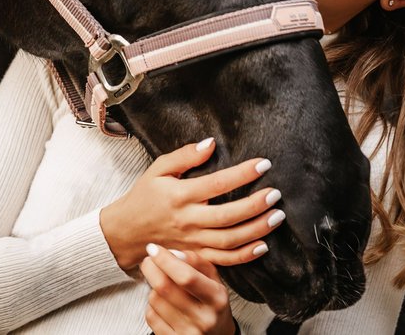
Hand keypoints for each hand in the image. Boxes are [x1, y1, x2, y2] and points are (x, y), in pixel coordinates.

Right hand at [99, 137, 284, 269]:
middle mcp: (188, 221)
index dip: (242, 174)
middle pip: (227, 216)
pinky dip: (244, 256)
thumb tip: (210, 143)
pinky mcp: (196, 256)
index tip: (263, 164)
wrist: (127, 232)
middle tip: (276, 194)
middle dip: (255, 205)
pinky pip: (223, 260)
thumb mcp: (158, 169)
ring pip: (229, 240)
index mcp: (180, 196)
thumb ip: (184, 156)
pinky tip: (263, 245)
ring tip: (277, 217)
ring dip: (256, 229)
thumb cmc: (145, 196)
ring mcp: (193, 242)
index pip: (216, 184)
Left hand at [141, 244, 236, 334]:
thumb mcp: (214, 279)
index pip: (186, 277)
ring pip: (155, 300)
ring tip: (163, 286)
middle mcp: (203, 318)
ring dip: (153, 287)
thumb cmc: (212, 303)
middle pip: (164, 287)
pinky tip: (162, 304)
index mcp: (216, 299)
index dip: (166, 260)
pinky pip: (151, 316)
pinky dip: (152, 305)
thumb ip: (196, 262)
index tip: (154, 249)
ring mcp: (188, 333)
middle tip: (149, 260)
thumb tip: (173, 254)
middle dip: (151, 268)